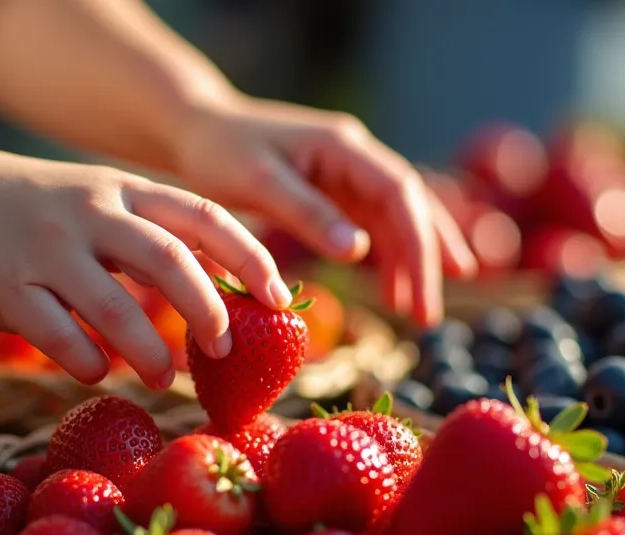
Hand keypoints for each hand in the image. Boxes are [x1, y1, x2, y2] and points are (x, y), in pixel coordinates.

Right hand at [0, 146, 288, 387]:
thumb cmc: (42, 207)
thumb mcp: (104, 198)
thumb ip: (158, 234)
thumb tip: (233, 289)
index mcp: (125, 190)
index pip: (206, 217)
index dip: (251, 258)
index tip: (279, 300)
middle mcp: (92, 214)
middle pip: (169, 262)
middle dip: (207, 312)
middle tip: (224, 351)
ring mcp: (46, 250)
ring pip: (113, 308)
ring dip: (149, 352)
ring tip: (164, 377)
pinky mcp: (5, 287)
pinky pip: (57, 335)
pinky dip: (86, 362)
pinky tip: (96, 370)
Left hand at [171, 96, 476, 326]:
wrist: (196, 130)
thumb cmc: (219, 151)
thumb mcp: (259, 183)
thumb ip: (308, 214)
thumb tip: (359, 251)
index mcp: (342, 145)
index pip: (399, 192)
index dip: (418, 241)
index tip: (421, 288)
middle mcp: (356, 155)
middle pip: (410, 206)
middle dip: (426, 259)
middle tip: (428, 315)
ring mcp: (349, 174)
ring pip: (397, 219)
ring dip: (412, 263)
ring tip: (418, 313)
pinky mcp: (336, 192)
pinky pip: (374, 227)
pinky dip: (386, 259)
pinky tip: (391, 292)